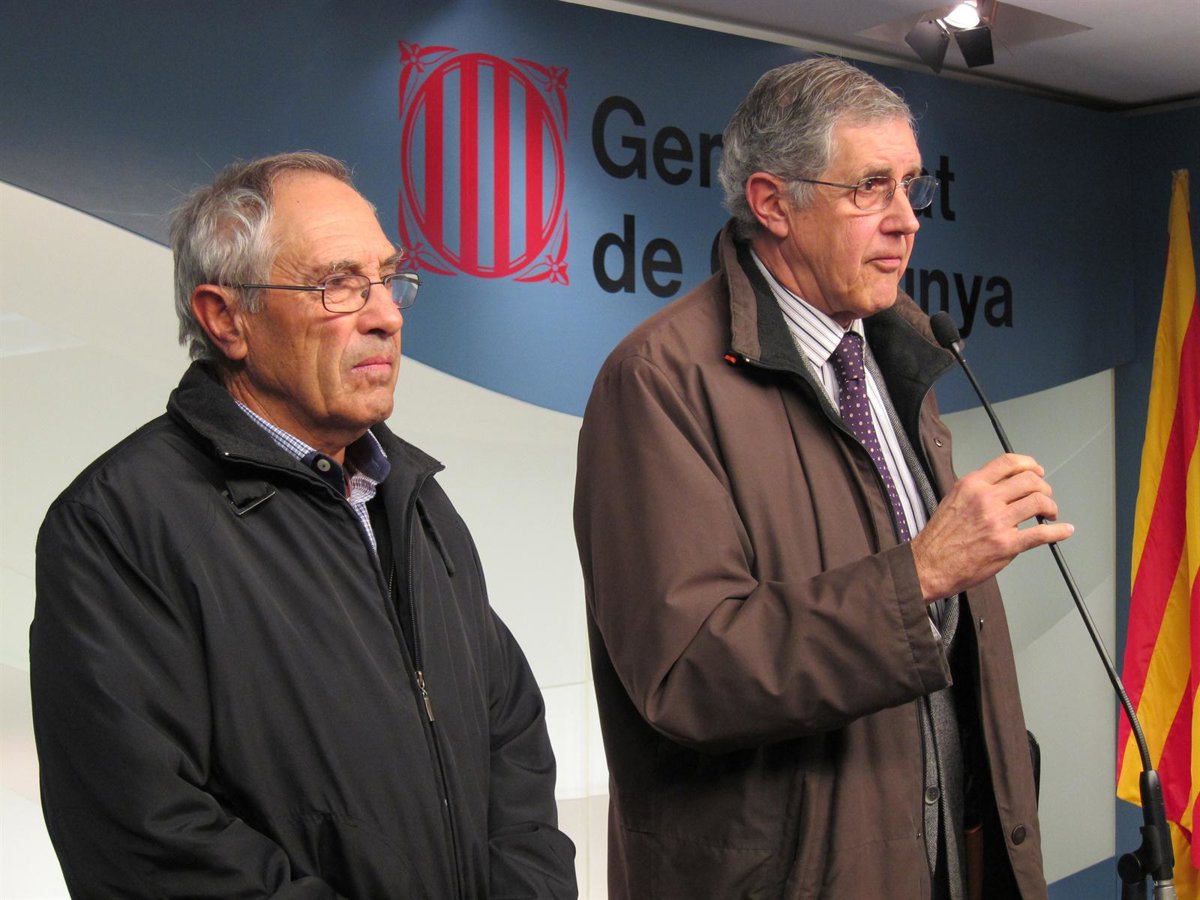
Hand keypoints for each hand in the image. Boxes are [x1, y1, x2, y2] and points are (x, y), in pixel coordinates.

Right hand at [911, 453, 1073, 600]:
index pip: (1008, 463)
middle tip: (1044, 497)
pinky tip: (1064, 530)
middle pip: (1029, 480)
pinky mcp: (1006, 544)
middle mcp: (986, 499)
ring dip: (1051, 507)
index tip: (1037, 471)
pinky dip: (1058, 531)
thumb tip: (1003, 488)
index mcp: (972, 485)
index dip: (1029, 464)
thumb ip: (978, 490)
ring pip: (1039, 502)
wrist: (929, 565)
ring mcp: (997, 522)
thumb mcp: (953, 500)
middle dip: (1044, 487)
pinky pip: (1041, 533)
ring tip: (1049, 514)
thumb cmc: (939, 537)